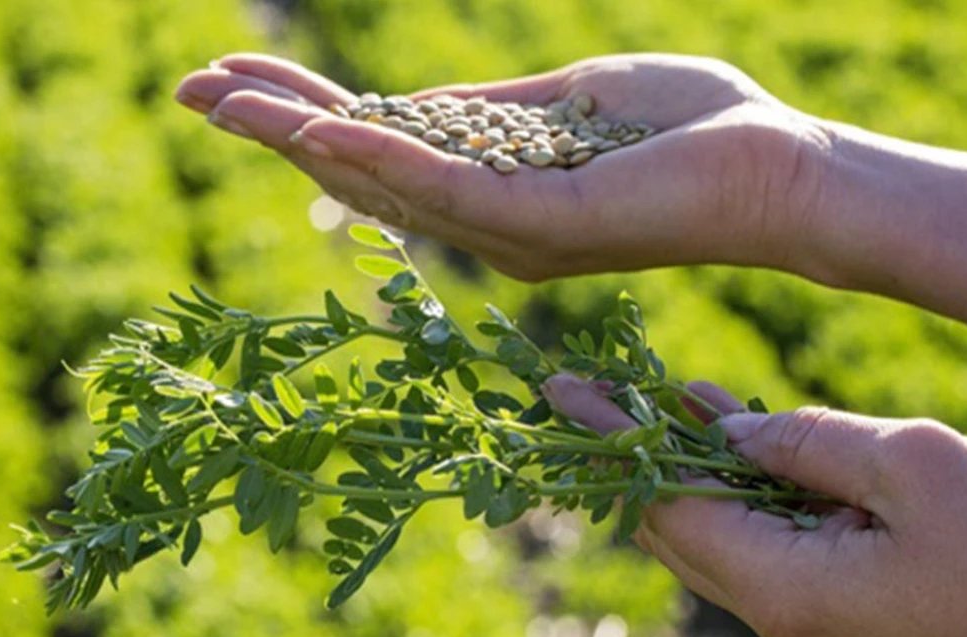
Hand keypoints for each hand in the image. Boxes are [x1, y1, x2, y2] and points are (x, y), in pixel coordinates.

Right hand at [174, 54, 829, 280]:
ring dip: (299, 137)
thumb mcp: (572, 100)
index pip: (378, 146)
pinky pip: (443, 191)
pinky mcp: (541, 228)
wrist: (776, 166)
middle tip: (190, 87)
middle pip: (359, 171)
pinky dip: (375, 156)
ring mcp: (508, 231)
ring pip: (381, 182)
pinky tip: (315, 128)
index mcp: (491, 187)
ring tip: (220, 98)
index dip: (306, 110)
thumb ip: (491, 112)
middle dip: (274, 126)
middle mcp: (485, 223)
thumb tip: (415, 105)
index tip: (237, 74)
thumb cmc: (691, 129)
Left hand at [541, 373, 966, 636]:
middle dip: (630, 454)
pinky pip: (766, 545)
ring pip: (719, 533)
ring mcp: (806, 624)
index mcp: (780, 583)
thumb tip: (734, 434)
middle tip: (592, 391)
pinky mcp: (839, 619)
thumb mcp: (916, 470)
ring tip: (659, 397)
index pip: (662, 501)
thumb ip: (809, 443)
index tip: (560, 391)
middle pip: (673, 525)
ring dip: (689, 466)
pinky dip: (742, 490)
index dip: (610, 438)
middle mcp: (775, 615)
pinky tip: (737, 437)